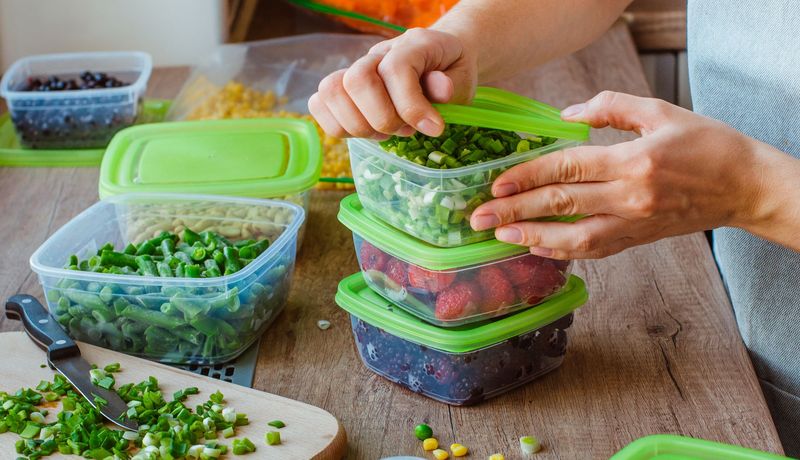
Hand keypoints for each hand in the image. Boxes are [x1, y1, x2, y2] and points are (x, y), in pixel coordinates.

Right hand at [308, 28, 476, 138]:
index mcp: (412, 45)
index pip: (395, 70)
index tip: (434, 128)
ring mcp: (356, 69)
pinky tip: (367, 132)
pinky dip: (338, 126)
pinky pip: (319, 104)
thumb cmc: (451, 72)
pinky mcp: (342, 88)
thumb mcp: (464, 78)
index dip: (411, 106)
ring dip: (359, 125)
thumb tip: (440, 90)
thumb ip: (452, 85)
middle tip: (406, 130)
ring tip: (386, 132)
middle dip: (382, 118)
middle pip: (356, 80)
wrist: (441, 59)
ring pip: (331, 91)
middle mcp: (378, 53)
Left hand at [469, 91, 769, 258]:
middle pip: (561, 204)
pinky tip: (536, 247)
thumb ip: (610, 108)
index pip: (567, 168)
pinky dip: (561, 251)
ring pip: (573, 237)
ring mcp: (634, 224)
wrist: (745, 186)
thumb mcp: (660, 111)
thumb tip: (564, 116)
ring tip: (499, 237)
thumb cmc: (706, 143)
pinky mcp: (637, 240)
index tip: (496, 184)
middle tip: (478, 217)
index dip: (527, 176)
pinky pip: (592, 250)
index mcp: (633, 161)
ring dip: (532, 237)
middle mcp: (630, 197)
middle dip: (515, 211)